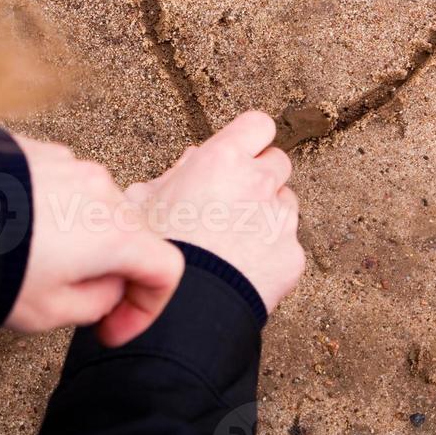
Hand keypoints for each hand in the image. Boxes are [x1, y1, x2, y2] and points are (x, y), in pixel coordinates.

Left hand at [5, 135, 184, 346]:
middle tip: (74, 301)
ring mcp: (69, 163)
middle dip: (111, 272)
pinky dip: (51, 211)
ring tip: (35, 265)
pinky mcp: (37, 151)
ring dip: (79, 238)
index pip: (165, 269)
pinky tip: (16, 232)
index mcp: (116, 234)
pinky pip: (61, 185)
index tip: (114, 326)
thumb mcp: (50, 313)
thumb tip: (106, 288)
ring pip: (93, 207)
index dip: (147, 307)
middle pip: (130, 235)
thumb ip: (97, 303)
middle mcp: (101, 189)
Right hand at [126, 111, 304, 312]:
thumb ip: (172, 176)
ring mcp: (281, 219)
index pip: (258, 125)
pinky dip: (272, 253)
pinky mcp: (293, 255)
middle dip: (261, 176)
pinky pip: (288, 244)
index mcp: (222, 161)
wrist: (183, 309)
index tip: (241, 152)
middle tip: (236, 199)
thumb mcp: (143, 203)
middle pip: (278, 162)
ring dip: (268, 214)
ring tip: (236, 241)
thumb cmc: (156, 252)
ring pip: (286, 203)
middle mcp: (258, 183)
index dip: (250, 138)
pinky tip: (244, 268)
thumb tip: (192, 161)